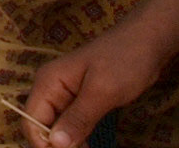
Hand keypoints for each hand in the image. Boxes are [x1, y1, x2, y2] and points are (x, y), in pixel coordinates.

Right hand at [22, 29, 169, 147]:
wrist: (147, 42)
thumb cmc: (123, 62)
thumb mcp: (102, 92)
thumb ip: (78, 118)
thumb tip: (56, 144)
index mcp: (48, 83)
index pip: (31, 120)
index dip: (44, 144)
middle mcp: (50, 88)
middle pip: (41, 125)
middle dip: (57, 145)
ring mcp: (65, 94)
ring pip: (56, 127)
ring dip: (68, 144)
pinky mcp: (80, 99)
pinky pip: (70, 123)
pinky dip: (78, 137)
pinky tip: (89, 146)